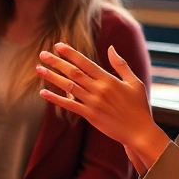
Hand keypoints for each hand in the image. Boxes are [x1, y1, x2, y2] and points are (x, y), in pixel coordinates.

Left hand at [38, 43, 168, 164]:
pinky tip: (43, 92)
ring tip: (39, 69)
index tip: (58, 46)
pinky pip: (69, 105)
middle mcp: (99, 89)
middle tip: (42, 54)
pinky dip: (55, 99)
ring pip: (68, 86)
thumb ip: (121, 65)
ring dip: (52, 77)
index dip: (71, 53)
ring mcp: (93, 102)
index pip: (85, 63)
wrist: (139, 131)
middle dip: (56, 62)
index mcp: (109, 80)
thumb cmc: (139, 106)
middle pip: (73, 72)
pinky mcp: (89, 115)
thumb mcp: (134, 82)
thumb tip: (111, 47)